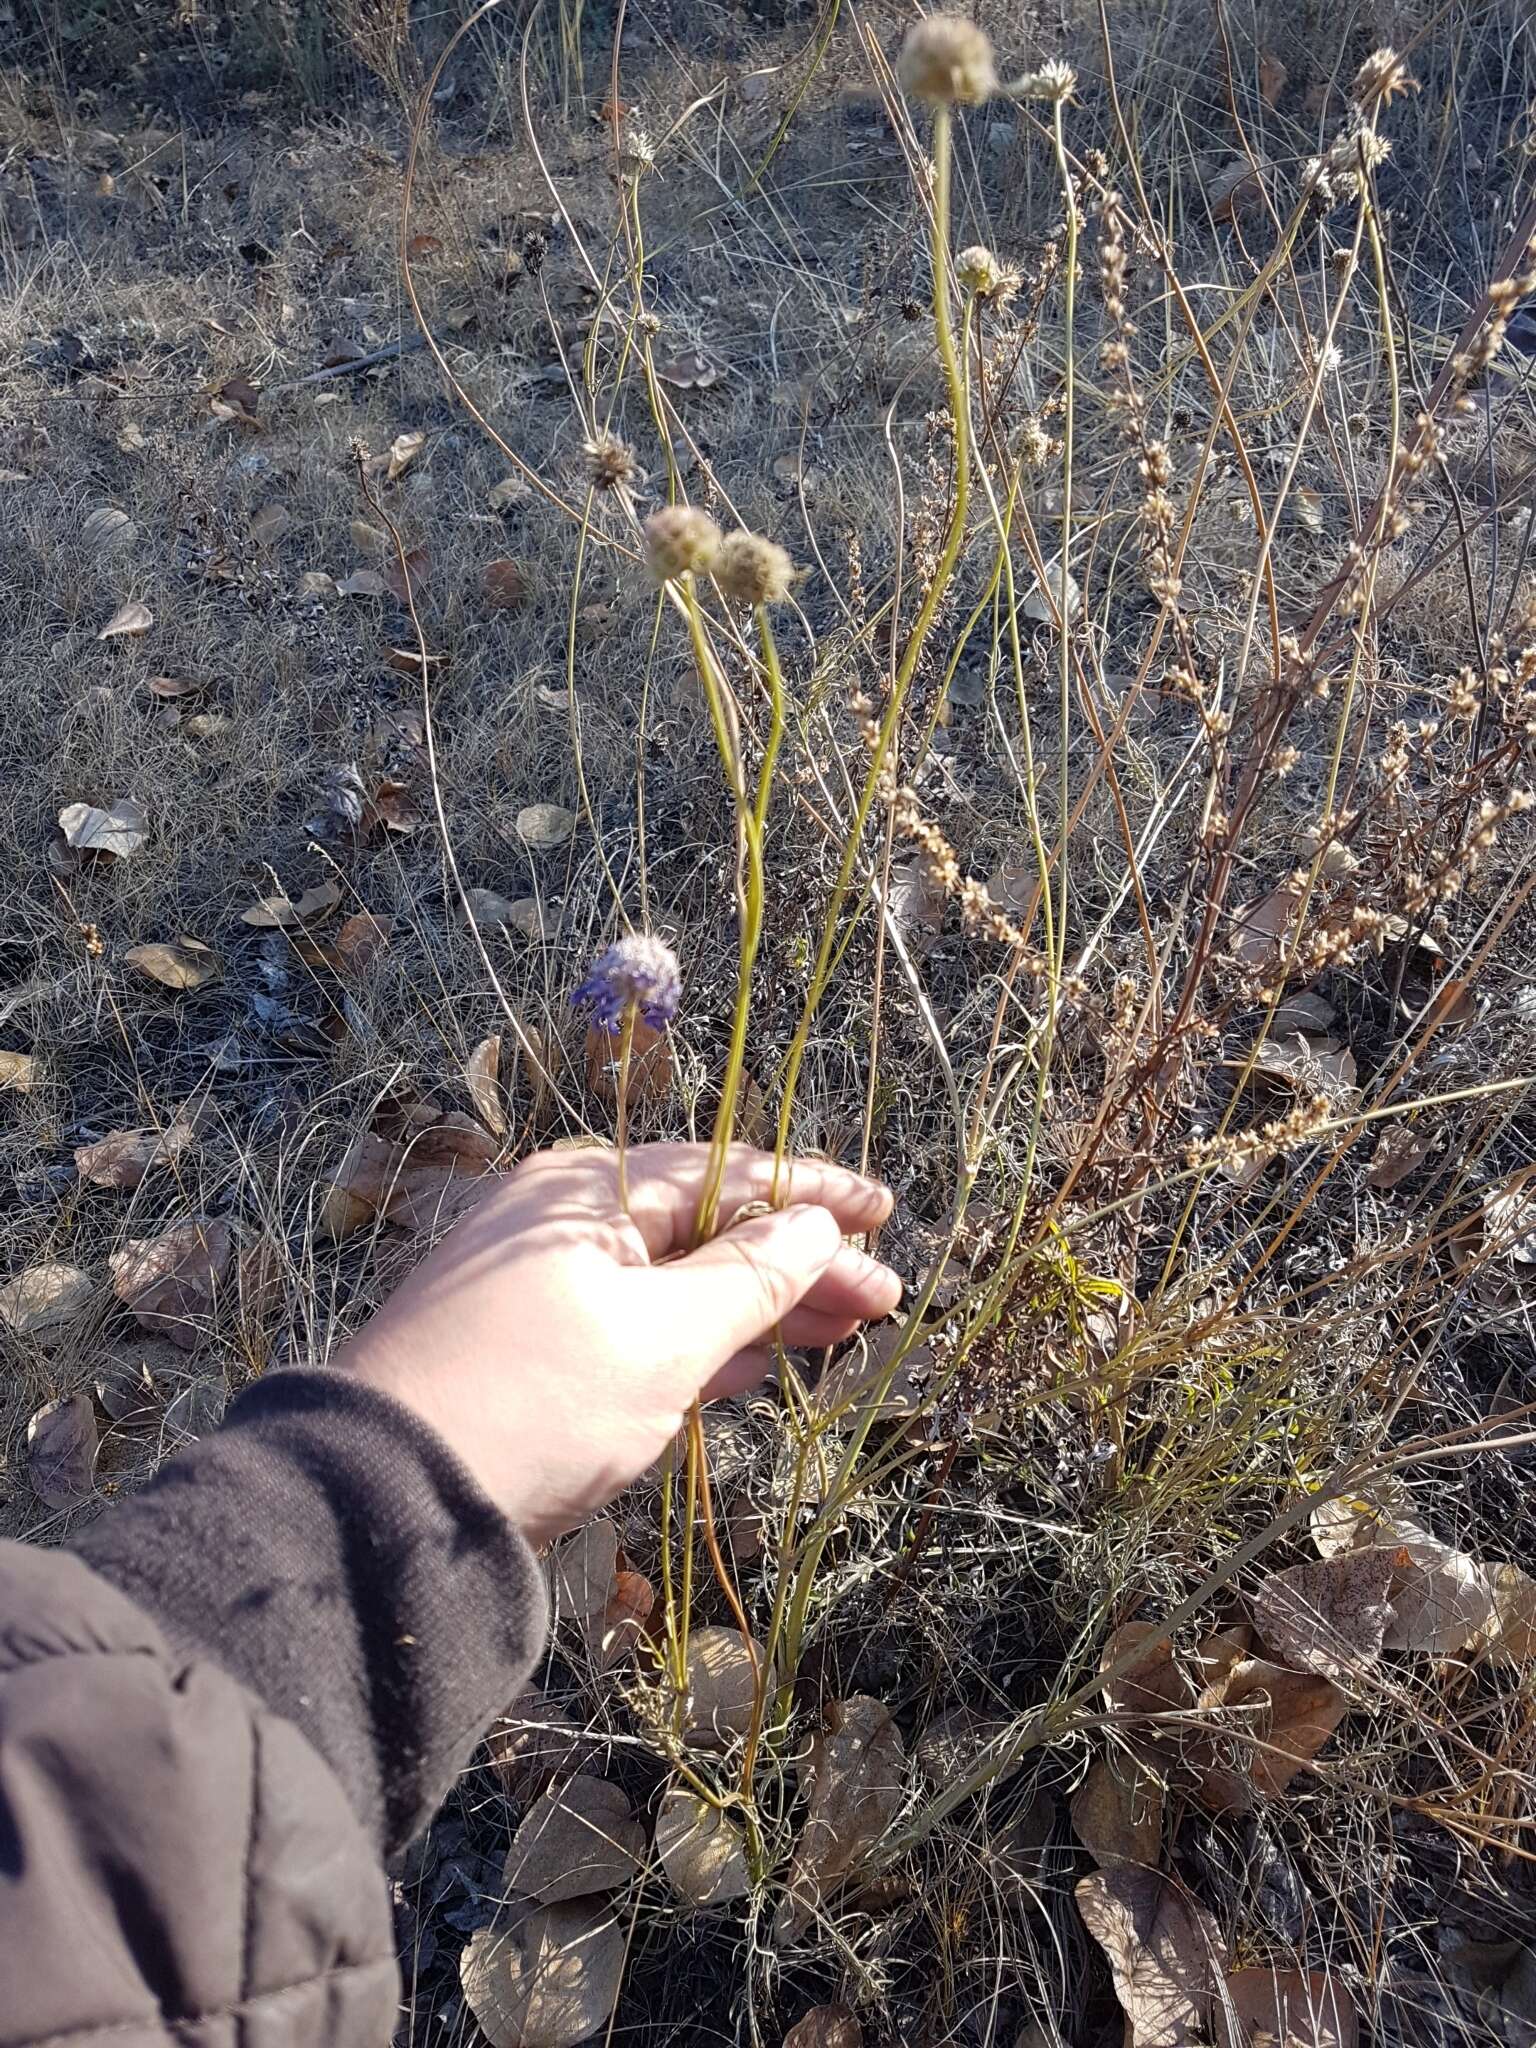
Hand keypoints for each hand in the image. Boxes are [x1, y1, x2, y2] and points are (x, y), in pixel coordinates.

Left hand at [338, 1142, 900, 1547]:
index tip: (884, 1210)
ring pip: (680, 1284)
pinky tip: (764, 1361)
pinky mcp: (541, 1356)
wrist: (392, 1500)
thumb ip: (749, 1279)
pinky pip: (644, 1329)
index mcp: (588, 1193)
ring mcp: (550, 1291)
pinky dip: (707, 1343)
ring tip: (847, 1329)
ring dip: (762, 1307)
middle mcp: (566, 1225)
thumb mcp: (661, 1338)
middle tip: (883, 1297)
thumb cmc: (536, 1401)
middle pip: (707, 1229)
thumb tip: (815, 1226)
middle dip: (800, 1262)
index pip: (726, 1172)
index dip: (813, 1192)